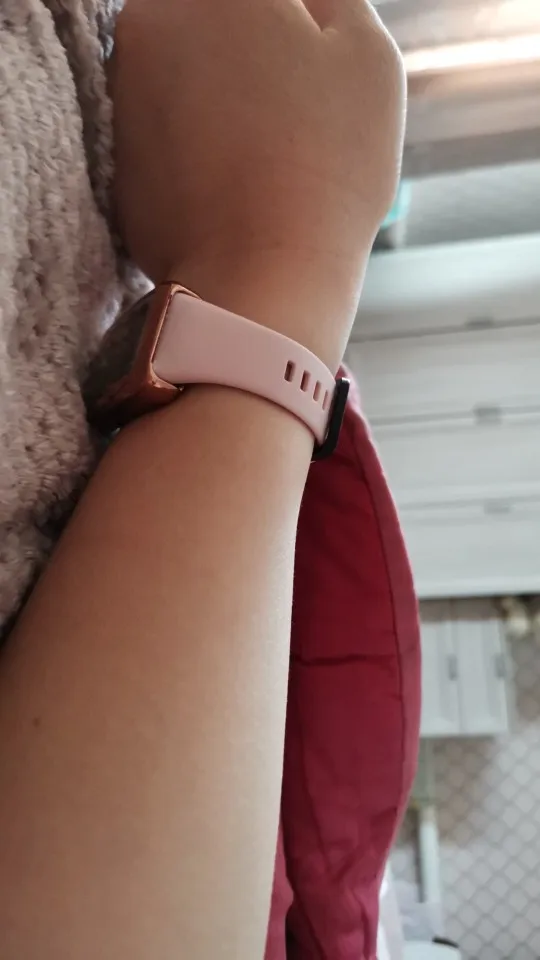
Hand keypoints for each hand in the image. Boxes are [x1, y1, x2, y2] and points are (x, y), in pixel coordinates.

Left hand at [111, 0, 404, 363]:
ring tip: (268, 158)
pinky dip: (196, 150)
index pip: (261, 2)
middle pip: (213, 23)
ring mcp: (123, 91)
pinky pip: (165, 135)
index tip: (312, 72)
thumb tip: (302, 3)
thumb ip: (330, 1)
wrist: (263, 276)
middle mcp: (154, 20)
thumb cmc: (328, 166)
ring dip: (222, 101)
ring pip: (186, 77)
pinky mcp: (115, 155)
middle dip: (254, 58)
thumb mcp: (364, 53)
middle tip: (296, 117)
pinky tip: (234, 186)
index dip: (297, 31)